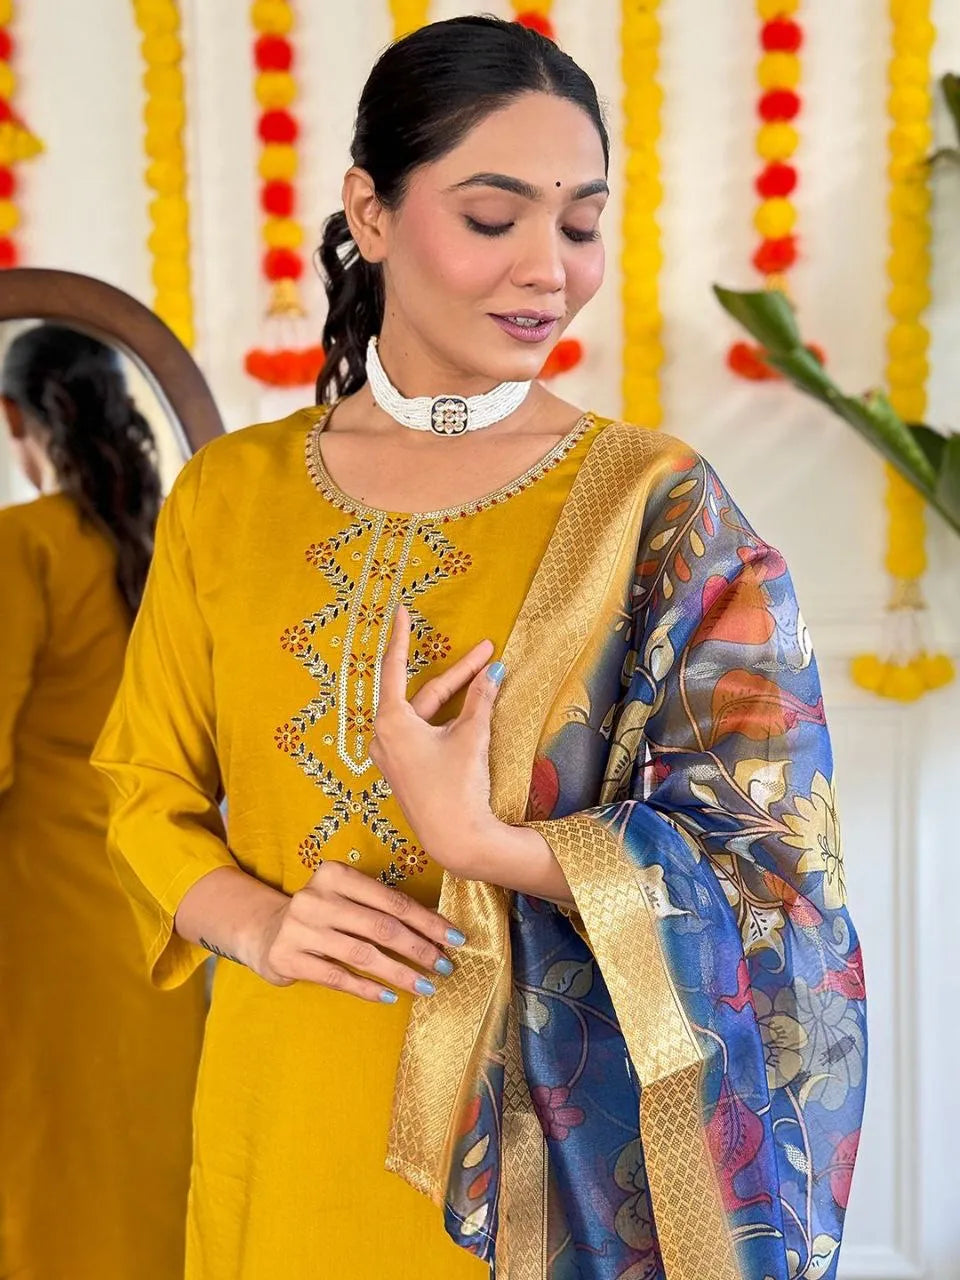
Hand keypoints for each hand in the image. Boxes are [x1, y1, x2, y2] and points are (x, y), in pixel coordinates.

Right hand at [250, 860, 467, 1003]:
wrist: (266, 931)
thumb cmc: (322, 916)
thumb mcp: (346, 900)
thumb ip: (381, 909)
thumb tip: (437, 931)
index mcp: (336, 875)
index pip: (392, 900)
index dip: (428, 921)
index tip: (456, 939)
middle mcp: (316, 897)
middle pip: (381, 927)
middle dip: (419, 949)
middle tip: (445, 967)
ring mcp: (299, 928)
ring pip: (362, 954)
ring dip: (400, 973)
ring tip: (426, 987)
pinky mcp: (288, 957)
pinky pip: (338, 977)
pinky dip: (368, 989)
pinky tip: (391, 997)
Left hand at [368, 605, 505, 877]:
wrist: (455, 839)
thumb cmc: (458, 786)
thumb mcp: (472, 736)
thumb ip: (481, 699)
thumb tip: (495, 670)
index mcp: (391, 721)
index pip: (395, 667)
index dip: (402, 636)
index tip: (401, 610)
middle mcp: (384, 736)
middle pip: (423, 693)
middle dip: (457, 673)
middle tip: (488, 651)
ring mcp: (392, 755)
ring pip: (425, 714)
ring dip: (454, 697)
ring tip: (485, 678)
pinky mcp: (404, 770)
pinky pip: (422, 732)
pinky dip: (444, 718)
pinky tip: (468, 711)